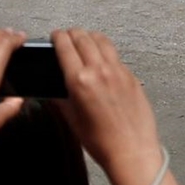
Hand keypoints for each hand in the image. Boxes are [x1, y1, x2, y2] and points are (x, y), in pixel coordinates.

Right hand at [52, 30, 162, 184]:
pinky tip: (102, 57)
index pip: (65, 46)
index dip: (58, 37)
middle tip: (67, 36)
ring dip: (90, 36)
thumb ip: (60, 100)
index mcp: (80, 81)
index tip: (55, 36)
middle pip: (83, 38)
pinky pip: (115, 54)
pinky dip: (105, 50)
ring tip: (84, 40)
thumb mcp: (73, 120)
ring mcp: (118, 71)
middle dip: (72, 33)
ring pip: (102, 40)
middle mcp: (99, 70)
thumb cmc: (101, 141)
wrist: (132, 151)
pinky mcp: (131, 76)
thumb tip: (53, 91)